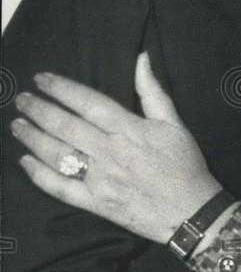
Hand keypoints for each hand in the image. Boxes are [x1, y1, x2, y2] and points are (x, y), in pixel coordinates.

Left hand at [11, 53, 221, 242]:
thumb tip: (141, 58)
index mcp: (129, 129)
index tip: (41, 79)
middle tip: (21, 100)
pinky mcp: (96, 203)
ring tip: (18, 125)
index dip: (61, 88)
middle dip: (39, 110)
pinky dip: (40, 175)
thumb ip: (153, 91)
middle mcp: (110, 152)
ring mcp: (100, 179)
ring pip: (58, 154)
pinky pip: (61, 188)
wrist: (192, 212)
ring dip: (33, 138)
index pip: (87, 102)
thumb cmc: (185, 166)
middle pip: (66, 126)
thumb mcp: (175, 124)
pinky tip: (26, 162)